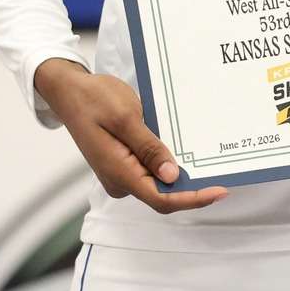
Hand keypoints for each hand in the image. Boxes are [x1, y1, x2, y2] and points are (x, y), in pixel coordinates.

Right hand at [35, 59, 228, 212]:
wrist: (69, 91)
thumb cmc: (94, 99)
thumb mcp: (125, 117)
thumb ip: (149, 148)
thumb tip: (172, 176)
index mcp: (118, 172)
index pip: (161, 198)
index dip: (192, 199)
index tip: (219, 190)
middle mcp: (118, 180)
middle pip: (162, 193)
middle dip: (190, 187)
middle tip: (220, 173)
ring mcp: (119, 173)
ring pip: (156, 181)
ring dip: (179, 173)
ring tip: (205, 158)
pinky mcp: (121, 164)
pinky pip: (148, 169)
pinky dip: (166, 162)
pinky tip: (183, 149)